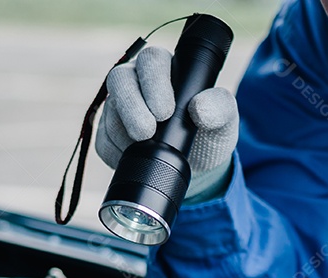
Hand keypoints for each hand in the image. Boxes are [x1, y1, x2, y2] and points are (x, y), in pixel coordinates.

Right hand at [96, 46, 238, 197]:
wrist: (198, 167)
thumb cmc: (210, 133)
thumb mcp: (224, 120)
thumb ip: (220, 107)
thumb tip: (199, 107)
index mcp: (166, 69)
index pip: (152, 61)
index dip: (154, 84)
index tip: (165, 112)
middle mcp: (137, 81)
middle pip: (120, 79)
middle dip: (131, 107)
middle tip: (146, 133)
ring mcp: (119, 106)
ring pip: (109, 111)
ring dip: (123, 133)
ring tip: (143, 149)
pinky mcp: (109, 133)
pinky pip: (103, 140)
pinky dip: (116, 152)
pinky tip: (131, 158)